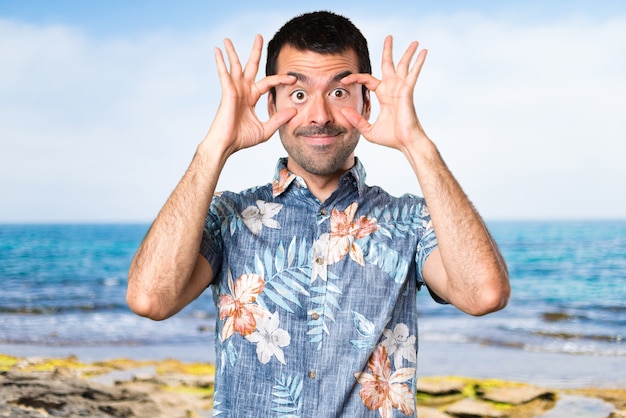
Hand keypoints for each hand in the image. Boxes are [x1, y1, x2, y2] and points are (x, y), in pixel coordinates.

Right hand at [205, 35, 296, 155]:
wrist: (227, 145)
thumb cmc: (242, 139)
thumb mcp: (265, 129)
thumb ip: (278, 119)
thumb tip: (294, 110)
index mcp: (251, 97)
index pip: (268, 82)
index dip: (280, 79)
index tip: (294, 79)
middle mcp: (243, 91)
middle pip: (250, 66)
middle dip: (255, 52)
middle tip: (259, 36)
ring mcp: (234, 90)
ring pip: (235, 66)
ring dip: (232, 52)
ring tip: (228, 38)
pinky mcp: (227, 92)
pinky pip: (224, 74)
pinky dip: (221, 62)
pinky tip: (218, 51)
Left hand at [340, 36, 427, 151]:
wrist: (406, 143)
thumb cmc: (392, 138)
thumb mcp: (368, 130)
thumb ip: (357, 120)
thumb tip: (343, 112)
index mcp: (384, 95)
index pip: (368, 80)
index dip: (356, 77)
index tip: (344, 80)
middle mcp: (393, 89)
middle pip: (388, 65)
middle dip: (388, 51)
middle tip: (389, 37)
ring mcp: (401, 89)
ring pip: (403, 65)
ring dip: (408, 52)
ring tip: (415, 41)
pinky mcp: (408, 91)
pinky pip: (413, 73)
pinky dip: (419, 62)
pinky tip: (424, 52)